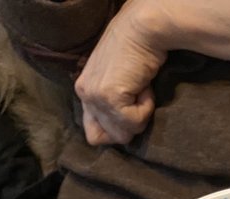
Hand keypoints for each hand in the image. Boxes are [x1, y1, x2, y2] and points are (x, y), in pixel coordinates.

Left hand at [75, 0, 229, 145]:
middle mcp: (83, 95)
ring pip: (124, 133)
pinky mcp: (108, 97)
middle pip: (109, 138)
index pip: (93, 135)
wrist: (142, 29)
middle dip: (129, 124)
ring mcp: (94, 96)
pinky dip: (146, 108)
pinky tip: (144, 86)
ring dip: (140, 115)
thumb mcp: (118, 81)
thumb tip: (123, 133)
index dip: (115, 129)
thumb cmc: (136, 50)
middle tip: (136, 97)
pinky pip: (134, 122)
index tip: (129, 109)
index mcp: (83, 91)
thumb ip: (112, 104)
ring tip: (140, 89)